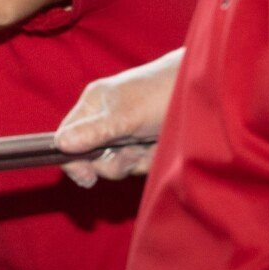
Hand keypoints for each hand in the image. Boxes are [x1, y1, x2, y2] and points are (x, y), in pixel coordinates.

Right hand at [54, 48, 182, 185]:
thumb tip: (60, 145)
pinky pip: (137, 165)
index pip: (66, 138)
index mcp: (93, 105)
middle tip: (131, 151)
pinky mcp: (143, 145)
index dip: (72, 160)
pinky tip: (160, 148)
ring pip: (115, 165)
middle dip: (113, 161)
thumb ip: (94, 132)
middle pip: (90, 158)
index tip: (88, 177)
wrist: (208, 92)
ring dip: (134, 161)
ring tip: (150, 145)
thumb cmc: (164, 94)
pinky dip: (149, 161)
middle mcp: (104, 120)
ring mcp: (124, 134)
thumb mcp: (127, 115)